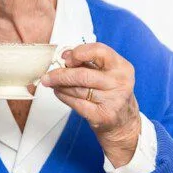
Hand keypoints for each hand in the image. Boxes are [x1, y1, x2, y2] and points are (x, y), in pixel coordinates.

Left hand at [41, 43, 141, 166]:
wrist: (123, 121)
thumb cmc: (112, 92)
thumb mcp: (107, 72)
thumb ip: (88, 61)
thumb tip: (65, 54)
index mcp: (122, 66)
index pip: (99, 51)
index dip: (78, 53)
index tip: (66, 58)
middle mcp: (120, 82)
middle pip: (82, 75)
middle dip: (60, 74)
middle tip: (48, 75)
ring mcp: (112, 100)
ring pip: (77, 89)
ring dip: (59, 86)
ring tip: (52, 83)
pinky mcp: (102, 115)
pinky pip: (76, 103)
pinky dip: (63, 96)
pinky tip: (59, 92)